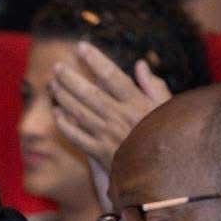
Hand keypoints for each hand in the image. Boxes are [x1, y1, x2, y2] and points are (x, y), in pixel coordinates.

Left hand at [50, 42, 172, 173]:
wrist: (163, 173)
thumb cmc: (168, 136)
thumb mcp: (168, 108)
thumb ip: (154, 85)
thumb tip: (139, 64)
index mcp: (136, 103)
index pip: (111, 76)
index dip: (94, 60)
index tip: (81, 47)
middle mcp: (119, 117)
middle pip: (88, 93)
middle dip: (70, 78)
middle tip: (57, 66)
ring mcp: (106, 136)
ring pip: (78, 112)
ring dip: (63, 97)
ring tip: (52, 84)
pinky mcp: (98, 153)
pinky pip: (76, 136)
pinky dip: (64, 124)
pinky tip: (57, 113)